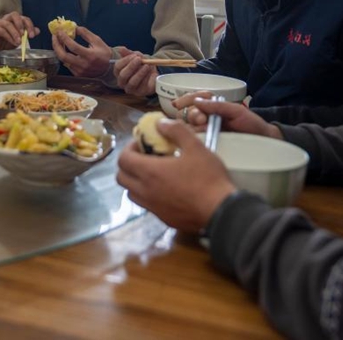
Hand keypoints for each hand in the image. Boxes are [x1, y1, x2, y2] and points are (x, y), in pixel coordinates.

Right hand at [0, 12, 38, 52]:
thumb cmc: (9, 39)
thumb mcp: (20, 37)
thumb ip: (28, 33)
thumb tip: (37, 31)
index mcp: (16, 19)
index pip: (24, 18)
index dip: (29, 26)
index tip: (32, 36)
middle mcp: (8, 18)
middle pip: (15, 15)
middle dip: (21, 24)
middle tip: (24, 35)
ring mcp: (0, 22)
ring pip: (8, 24)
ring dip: (15, 33)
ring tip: (19, 42)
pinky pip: (2, 31)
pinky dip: (9, 38)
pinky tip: (13, 43)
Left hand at [52, 26, 111, 77]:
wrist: (108, 68)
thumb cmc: (103, 53)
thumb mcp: (97, 40)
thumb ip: (85, 33)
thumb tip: (74, 28)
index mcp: (90, 55)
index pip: (73, 47)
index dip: (64, 38)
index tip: (59, 31)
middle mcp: (84, 64)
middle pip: (64, 56)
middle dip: (56, 45)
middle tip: (54, 36)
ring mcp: (80, 71)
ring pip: (64, 61)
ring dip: (59, 50)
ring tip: (58, 41)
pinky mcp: (78, 74)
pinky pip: (67, 65)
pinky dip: (64, 56)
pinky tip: (64, 50)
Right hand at [114, 47, 156, 95]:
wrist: (152, 72)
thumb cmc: (141, 65)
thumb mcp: (135, 56)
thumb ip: (128, 53)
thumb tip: (121, 49)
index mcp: (119, 73)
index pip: (117, 67)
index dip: (125, 60)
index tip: (134, 55)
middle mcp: (123, 82)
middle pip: (123, 76)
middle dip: (131, 67)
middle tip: (139, 60)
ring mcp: (131, 89)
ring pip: (132, 83)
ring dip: (140, 73)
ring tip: (147, 66)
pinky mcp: (141, 93)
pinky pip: (143, 86)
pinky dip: (147, 78)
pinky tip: (151, 72)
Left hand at [116, 118, 236, 232]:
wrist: (220, 211)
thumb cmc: (207, 177)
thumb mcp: (195, 146)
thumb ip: (176, 131)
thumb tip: (160, 123)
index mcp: (150, 172)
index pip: (123, 159)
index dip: (128, 148)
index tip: (141, 144)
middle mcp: (145, 191)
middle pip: (121, 177)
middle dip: (128, 164)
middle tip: (144, 157)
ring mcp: (153, 207)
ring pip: (131, 193)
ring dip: (135, 181)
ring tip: (153, 173)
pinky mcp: (162, 218)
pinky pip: (146, 205)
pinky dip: (148, 195)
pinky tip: (166, 189)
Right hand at [172, 92, 282, 138]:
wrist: (263, 142)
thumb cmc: (252, 124)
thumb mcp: (237, 111)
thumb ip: (218, 106)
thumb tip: (197, 102)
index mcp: (211, 107)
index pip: (191, 100)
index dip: (187, 99)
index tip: (192, 103)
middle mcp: (204, 118)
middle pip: (185, 113)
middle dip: (192, 113)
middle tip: (203, 119)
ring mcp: (204, 132)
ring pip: (186, 126)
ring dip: (192, 125)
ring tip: (204, 127)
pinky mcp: (206, 145)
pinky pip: (193, 141)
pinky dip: (193, 137)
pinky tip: (199, 137)